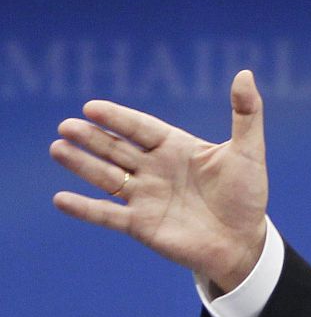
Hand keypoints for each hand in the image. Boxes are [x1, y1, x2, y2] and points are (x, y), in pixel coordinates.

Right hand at [50, 70, 269, 293]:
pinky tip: (60, 198)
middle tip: (66, 126)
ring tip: (57, 148)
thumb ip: (246, 113)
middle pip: (117, 149)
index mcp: (177, 148)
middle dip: (92, 138)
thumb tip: (245, 73)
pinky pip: (106, 215)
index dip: (118, 118)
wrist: (244, 243)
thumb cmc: (248, 195)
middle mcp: (156, 170)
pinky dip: (84, 208)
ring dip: (82, 164)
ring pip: (106, 177)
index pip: (141, 128)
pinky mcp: (140, 226)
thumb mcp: (249, 150)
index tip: (91, 107)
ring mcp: (146, 197)